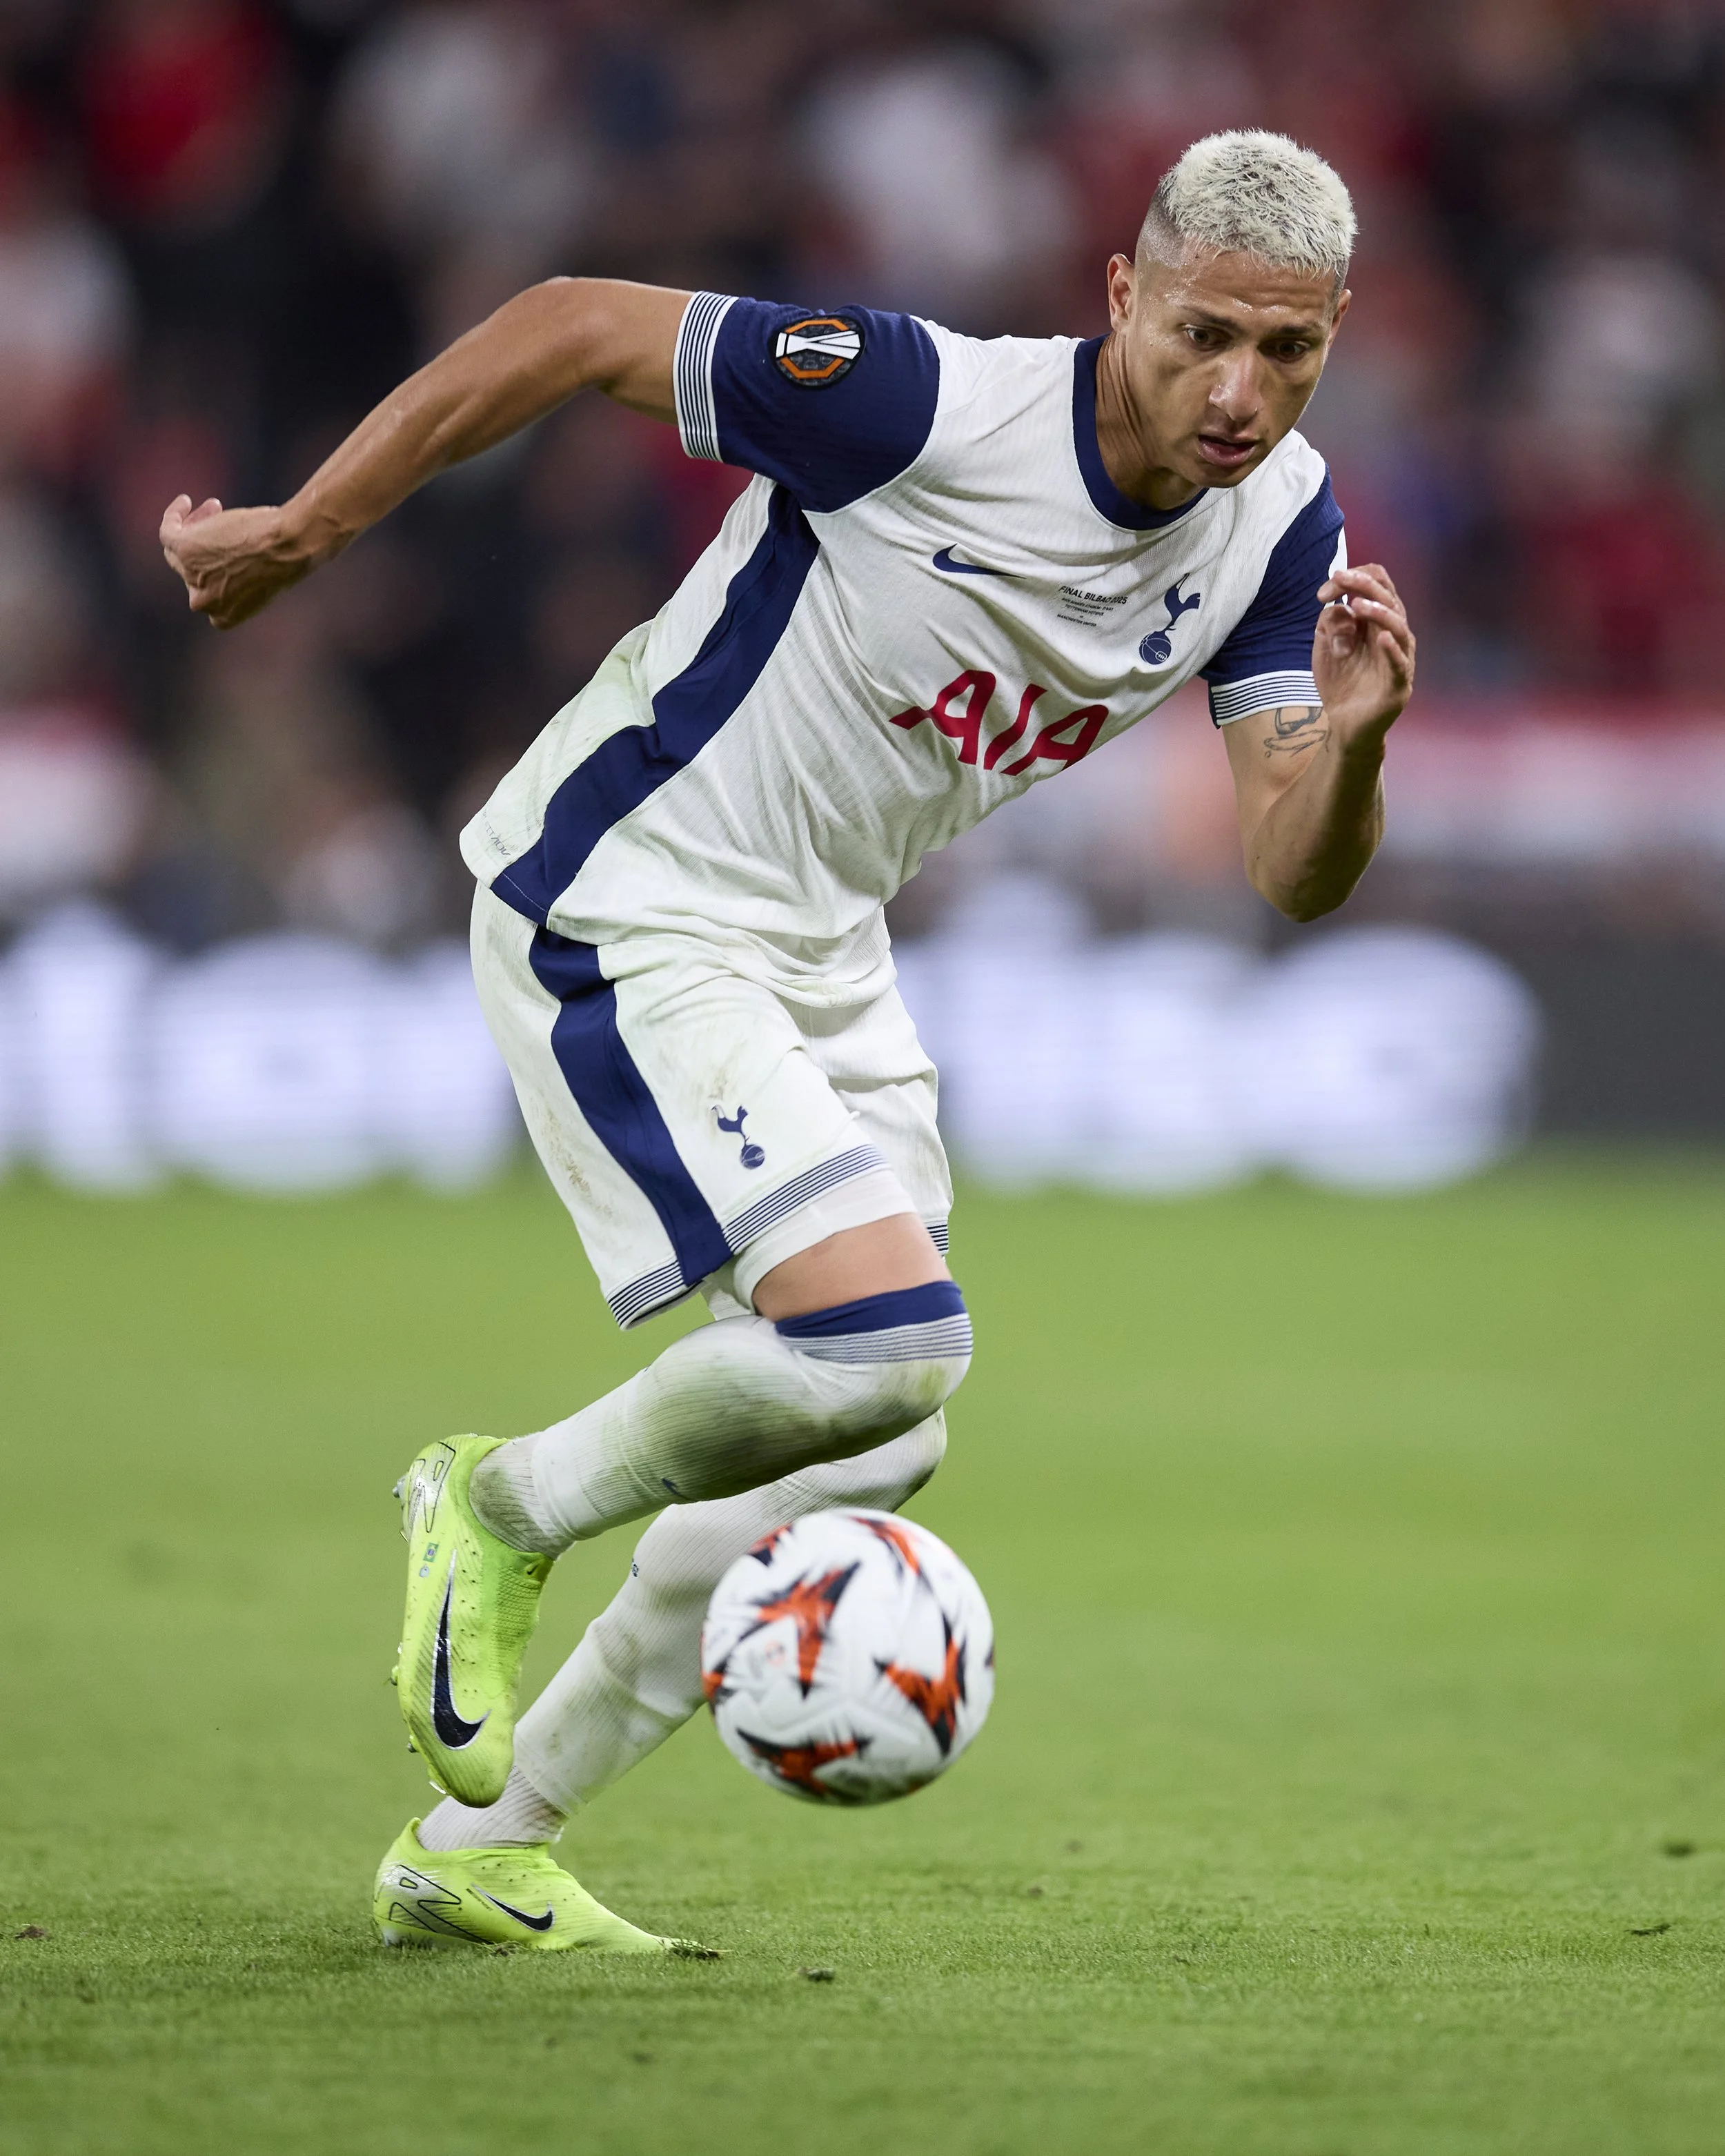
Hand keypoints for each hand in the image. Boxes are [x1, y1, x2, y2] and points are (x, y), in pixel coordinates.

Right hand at [159, 494, 319, 629]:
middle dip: (205, 546)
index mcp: (222, 617)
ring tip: (214, 507)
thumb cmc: (287, 561)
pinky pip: (168, 530)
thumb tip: (230, 564)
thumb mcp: (262, 582)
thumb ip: (239, 582)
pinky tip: (185, 502)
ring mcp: (190, 576)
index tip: (224, 551)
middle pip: (191, 569)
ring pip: (180, 548)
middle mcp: (202, 602)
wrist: (289, 546)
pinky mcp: (183, 549)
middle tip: (220, 522)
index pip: (208, 591)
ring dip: (196, 527)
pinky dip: (175, 515)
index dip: (215, 570)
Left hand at [1312, 563, 1414, 744]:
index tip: (1323, 592)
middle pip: (1389, 599)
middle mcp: (1392, 636)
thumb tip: (1339, 606)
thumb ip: (1330, 624)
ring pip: (1399, 626)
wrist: (1344, 726)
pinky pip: (1400, 664)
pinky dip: (1392, 650)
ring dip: (1379, 611)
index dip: (1353, 579)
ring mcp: (1399, 659)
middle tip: (1340, 579)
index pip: (1376, 586)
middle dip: (1363, 585)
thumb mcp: (1325, 648)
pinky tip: (1381, 638)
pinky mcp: (1398, 685)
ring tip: (1357, 605)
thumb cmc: (1339, 683)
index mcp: (1377, 623)